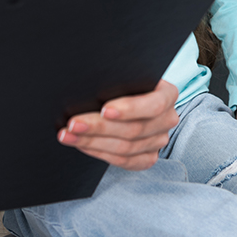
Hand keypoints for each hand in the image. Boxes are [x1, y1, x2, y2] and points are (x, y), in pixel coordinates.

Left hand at [58, 80, 179, 169]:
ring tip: (68, 135)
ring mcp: (159, 140)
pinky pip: (124, 161)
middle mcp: (167, 119)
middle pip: (134, 130)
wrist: (130, 97)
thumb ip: (115, 78)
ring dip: (92, 142)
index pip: (153, 105)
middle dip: (99, 127)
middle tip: (73, 124)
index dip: (129, 109)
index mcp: (167, 94)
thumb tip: (88, 83)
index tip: (104, 109)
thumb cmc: (124, 81)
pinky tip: (81, 145)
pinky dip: (99, 153)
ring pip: (126, 148)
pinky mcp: (148, 157)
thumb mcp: (125, 74)